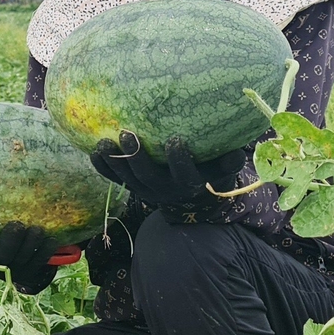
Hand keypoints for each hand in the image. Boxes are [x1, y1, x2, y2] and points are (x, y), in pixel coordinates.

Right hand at [0, 222, 59, 292]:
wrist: (16, 259)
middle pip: (2, 258)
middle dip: (10, 242)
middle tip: (16, 225)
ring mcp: (15, 271)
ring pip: (23, 259)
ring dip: (30, 243)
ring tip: (36, 229)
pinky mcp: (32, 271)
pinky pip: (40, 261)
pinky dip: (45, 250)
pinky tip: (50, 239)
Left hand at [90, 131, 251, 205]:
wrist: (191, 201)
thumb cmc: (211, 174)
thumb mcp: (224, 171)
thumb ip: (229, 161)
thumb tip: (238, 150)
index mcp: (189, 183)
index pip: (183, 173)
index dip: (178, 160)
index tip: (175, 140)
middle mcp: (164, 189)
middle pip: (148, 176)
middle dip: (137, 157)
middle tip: (128, 134)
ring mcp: (145, 189)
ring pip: (127, 178)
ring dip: (115, 161)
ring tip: (104, 142)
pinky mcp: (132, 186)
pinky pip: (114, 179)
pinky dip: (103, 167)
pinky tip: (95, 150)